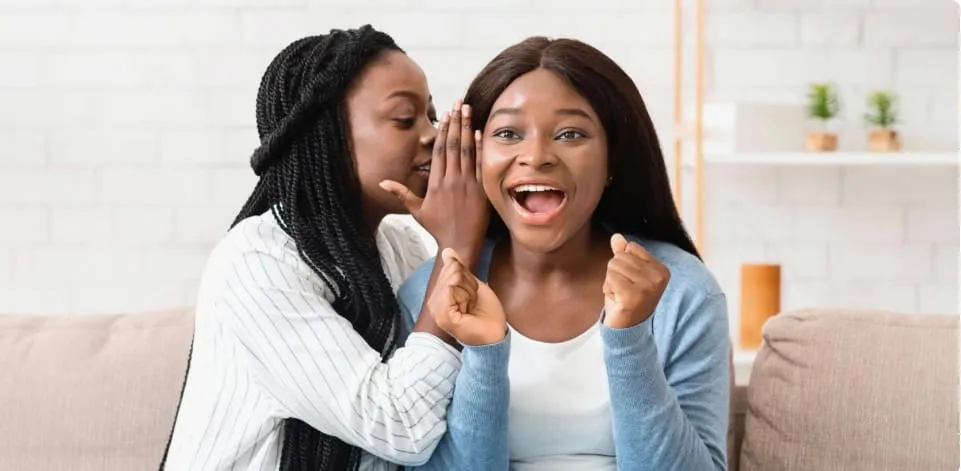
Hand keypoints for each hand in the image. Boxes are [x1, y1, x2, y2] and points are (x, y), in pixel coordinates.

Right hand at [380, 100, 488, 262]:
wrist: (459, 243)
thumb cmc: (437, 227)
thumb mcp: (416, 210)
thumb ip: (401, 193)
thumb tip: (382, 182)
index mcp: (435, 183)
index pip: (439, 151)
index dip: (442, 131)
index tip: (445, 116)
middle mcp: (451, 181)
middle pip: (453, 146)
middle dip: (456, 122)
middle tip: (458, 104)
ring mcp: (468, 185)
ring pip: (467, 152)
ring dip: (467, 129)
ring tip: (468, 110)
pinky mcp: (481, 190)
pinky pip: (481, 165)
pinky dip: (480, 148)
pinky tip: (479, 133)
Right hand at [428, 248, 505, 345]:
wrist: (495, 334)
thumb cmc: (486, 314)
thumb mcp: (472, 285)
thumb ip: (459, 269)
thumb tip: (447, 252)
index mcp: (439, 295)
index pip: (450, 266)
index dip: (467, 276)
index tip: (472, 294)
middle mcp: (434, 302)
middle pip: (451, 271)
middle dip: (468, 284)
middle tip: (473, 302)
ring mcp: (437, 310)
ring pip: (452, 279)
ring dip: (469, 291)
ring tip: (471, 306)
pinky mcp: (443, 315)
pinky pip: (451, 289)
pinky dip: (467, 296)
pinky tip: (469, 310)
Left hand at [602, 234, 670, 328]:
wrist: (627, 329)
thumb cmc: (626, 299)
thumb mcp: (627, 274)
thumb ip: (624, 254)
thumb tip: (616, 236)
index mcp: (661, 270)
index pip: (631, 247)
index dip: (623, 263)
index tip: (630, 281)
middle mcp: (658, 277)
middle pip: (620, 256)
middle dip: (615, 273)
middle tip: (623, 290)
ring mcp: (647, 287)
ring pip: (614, 266)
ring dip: (611, 281)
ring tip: (620, 295)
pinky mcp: (633, 295)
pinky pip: (610, 278)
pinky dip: (608, 289)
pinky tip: (617, 300)